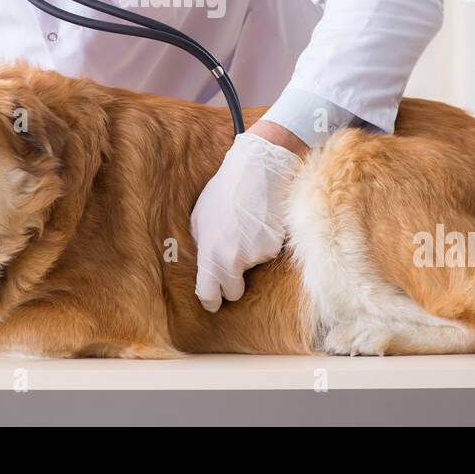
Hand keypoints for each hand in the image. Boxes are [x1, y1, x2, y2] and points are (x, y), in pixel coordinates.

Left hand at [190, 131, 303, 312]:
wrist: (259, 169)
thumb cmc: (226, 190)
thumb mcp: (200, 215)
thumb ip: (199, 243)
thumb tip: (200, 264)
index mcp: (209, 251)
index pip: (208, 292)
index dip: (211, 301)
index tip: (213, 303)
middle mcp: (232, 258)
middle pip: (233, 291)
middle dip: (233, 283)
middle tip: (233, 263)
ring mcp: (255, 254)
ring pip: (253, 269)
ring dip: (251, 255)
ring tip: (248, 226)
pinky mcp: (275, 248)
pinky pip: (268, 255)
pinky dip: (265, 244)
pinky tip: (261, 222)